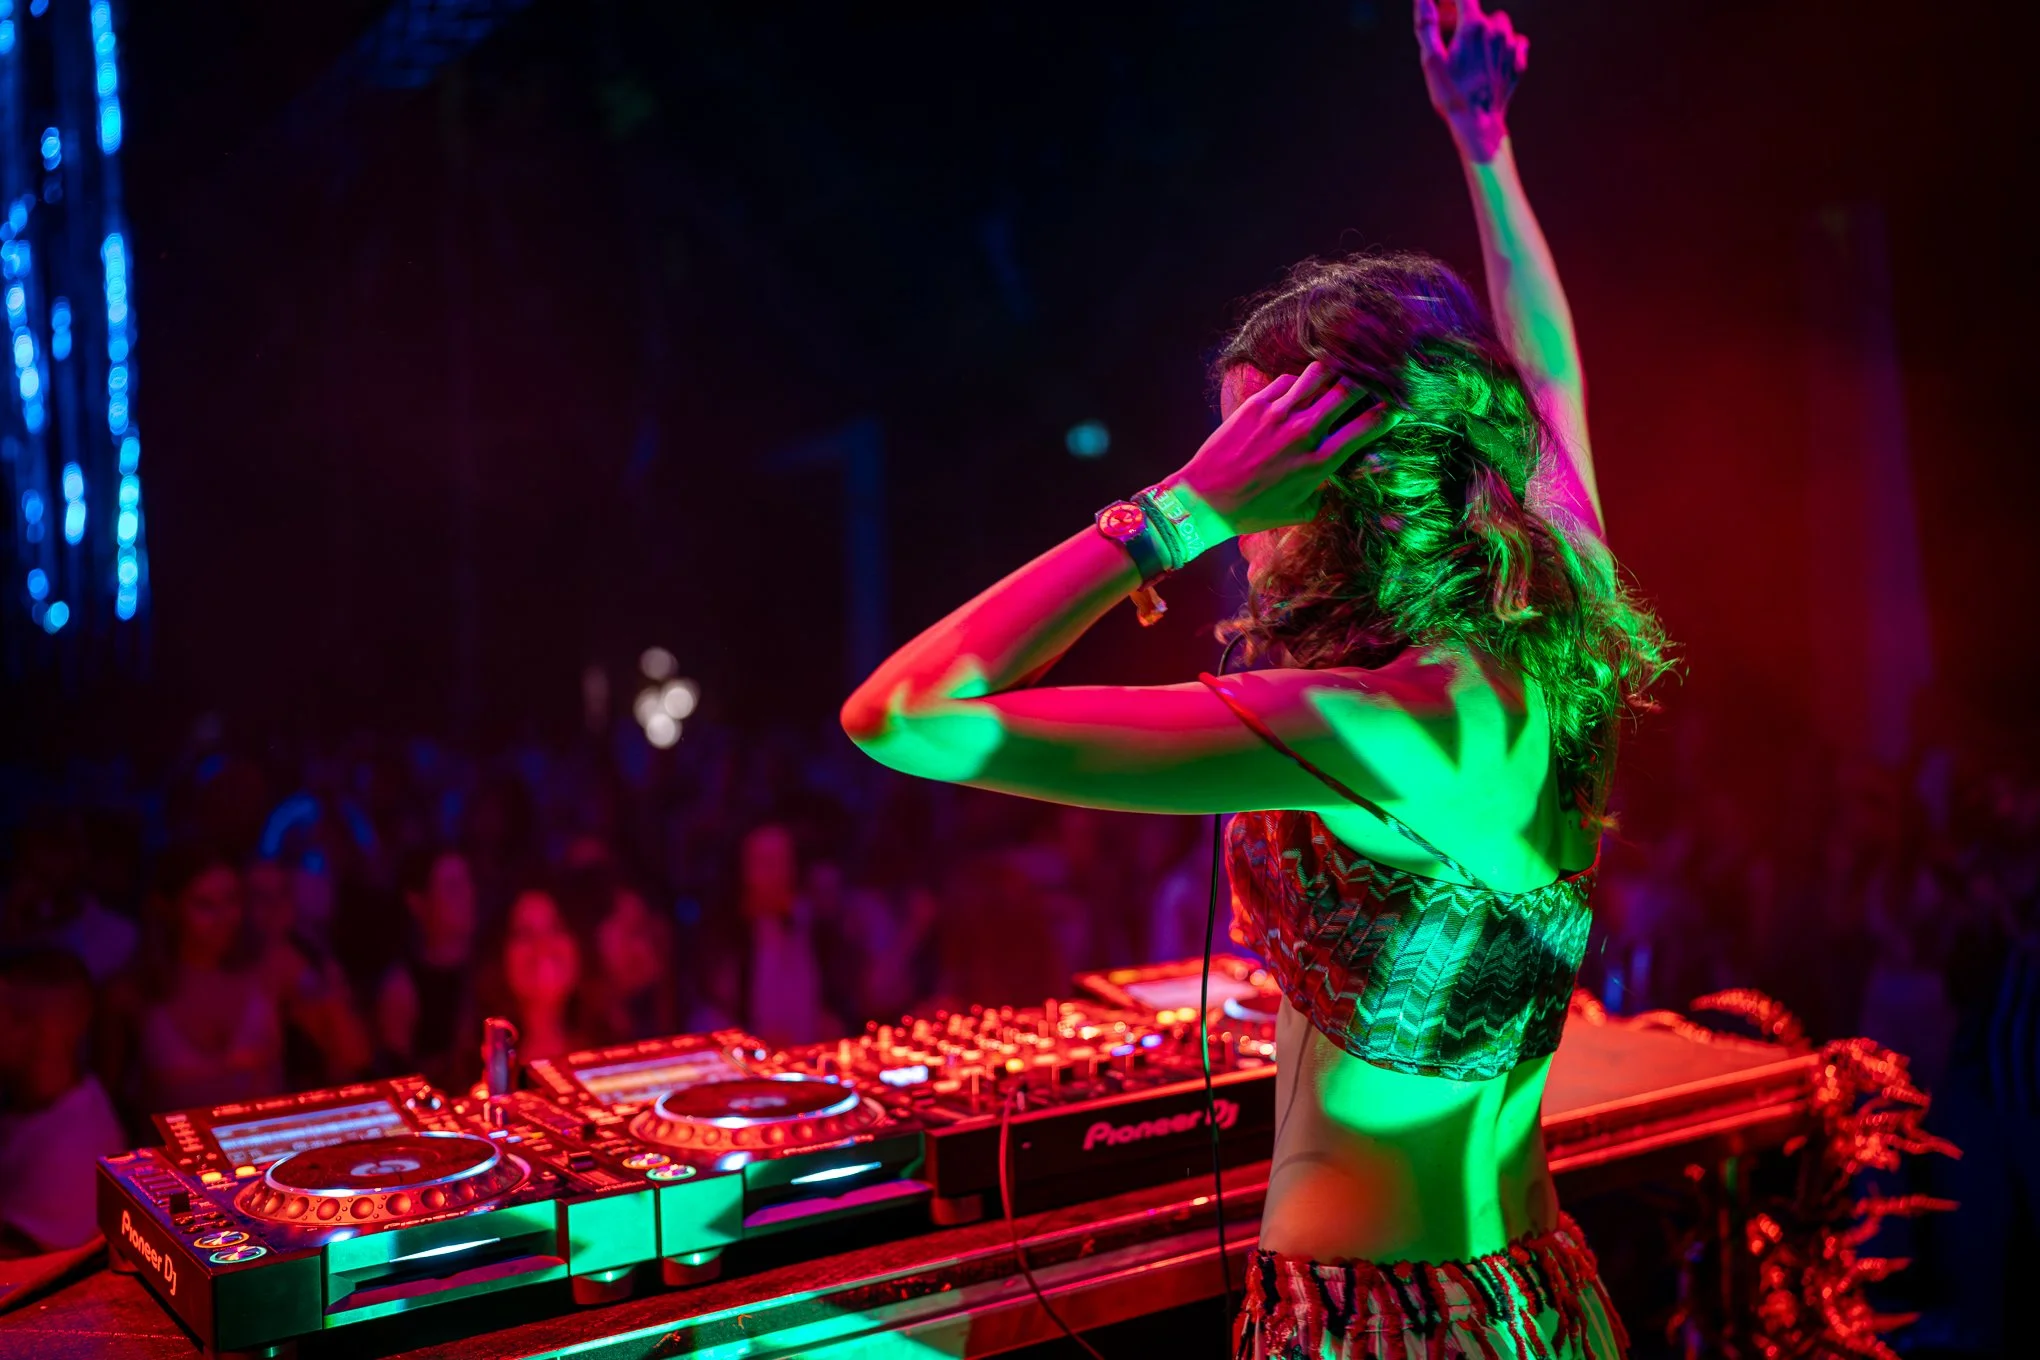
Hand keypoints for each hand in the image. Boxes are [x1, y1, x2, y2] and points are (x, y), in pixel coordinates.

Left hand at [1171, 362, 1393, 537]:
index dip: (1388, 411)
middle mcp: (1304, 433)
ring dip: (1334, 373)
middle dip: (1365, 383)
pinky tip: (1300, 390)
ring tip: (1337, 377)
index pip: (1367, 425)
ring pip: (1321, 374)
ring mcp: (1279, 414)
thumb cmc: (1254, 512)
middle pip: (1349, 390)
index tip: (1396, 406)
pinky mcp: (1256, 404)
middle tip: (1370, 382)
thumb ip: (1327, 490)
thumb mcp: (1301, 511)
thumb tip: (1345, 474)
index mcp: (1319, 462)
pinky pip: (1289, 380)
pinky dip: (1300, 382)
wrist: (1206, 501)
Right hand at [1415, 0, 1527, 161]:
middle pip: (1480, 12)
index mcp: (1474, 26)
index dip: (1450, 0)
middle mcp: (1497, 30)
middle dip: (1465, 19)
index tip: (1442, 5)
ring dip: (1486, 32)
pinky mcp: (1519, 61)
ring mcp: (1511, 45)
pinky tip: (1489, 61)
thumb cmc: (1451, 92)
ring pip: (1499, 25)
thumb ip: (1427, 24)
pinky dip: (1502, 46)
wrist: (1478, 122)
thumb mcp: (1431, 59)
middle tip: (1451, 36)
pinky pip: (1514, 41)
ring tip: (1471, 52)